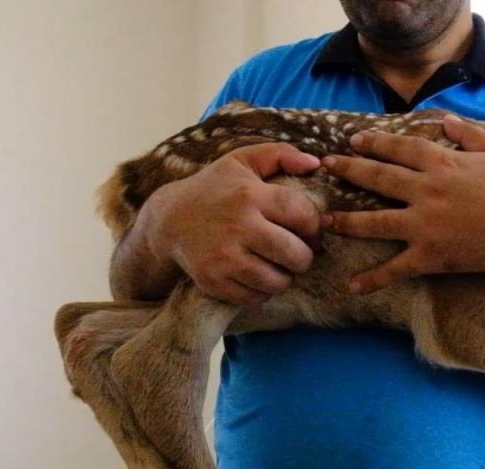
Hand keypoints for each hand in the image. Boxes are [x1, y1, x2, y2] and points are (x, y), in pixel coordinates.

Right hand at [141, 143, 321, 305]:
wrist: (169, 220)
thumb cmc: (214, 189)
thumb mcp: (242, 161)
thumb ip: (281, 154)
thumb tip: (316, 163)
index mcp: (250, 195)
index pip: (303, 215)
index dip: (314, 226)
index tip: (308, 229)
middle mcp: (238, 227)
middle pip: (296, 255)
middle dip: (304, 257)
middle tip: (298, 253)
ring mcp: (224, 258)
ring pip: (278, 281)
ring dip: (285, 276)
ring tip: (278, 265)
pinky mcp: (213, 281)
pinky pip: (256, 297)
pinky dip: (263, 291)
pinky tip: (257, 276)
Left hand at [322, 115, 484, 293]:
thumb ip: (471, 134)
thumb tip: (445, 121)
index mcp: (443, 164)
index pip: (400, 148)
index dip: (375, 142)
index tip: (354, 140)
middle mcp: (427, 191)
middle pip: (379, 178)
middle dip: (350, 169)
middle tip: (328, 165)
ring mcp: (425, 225)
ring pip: (376, 221)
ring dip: (347, 221)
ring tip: (325, 221)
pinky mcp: (429, 256)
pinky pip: (396, 268)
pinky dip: (374, 278)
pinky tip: (353, 286)